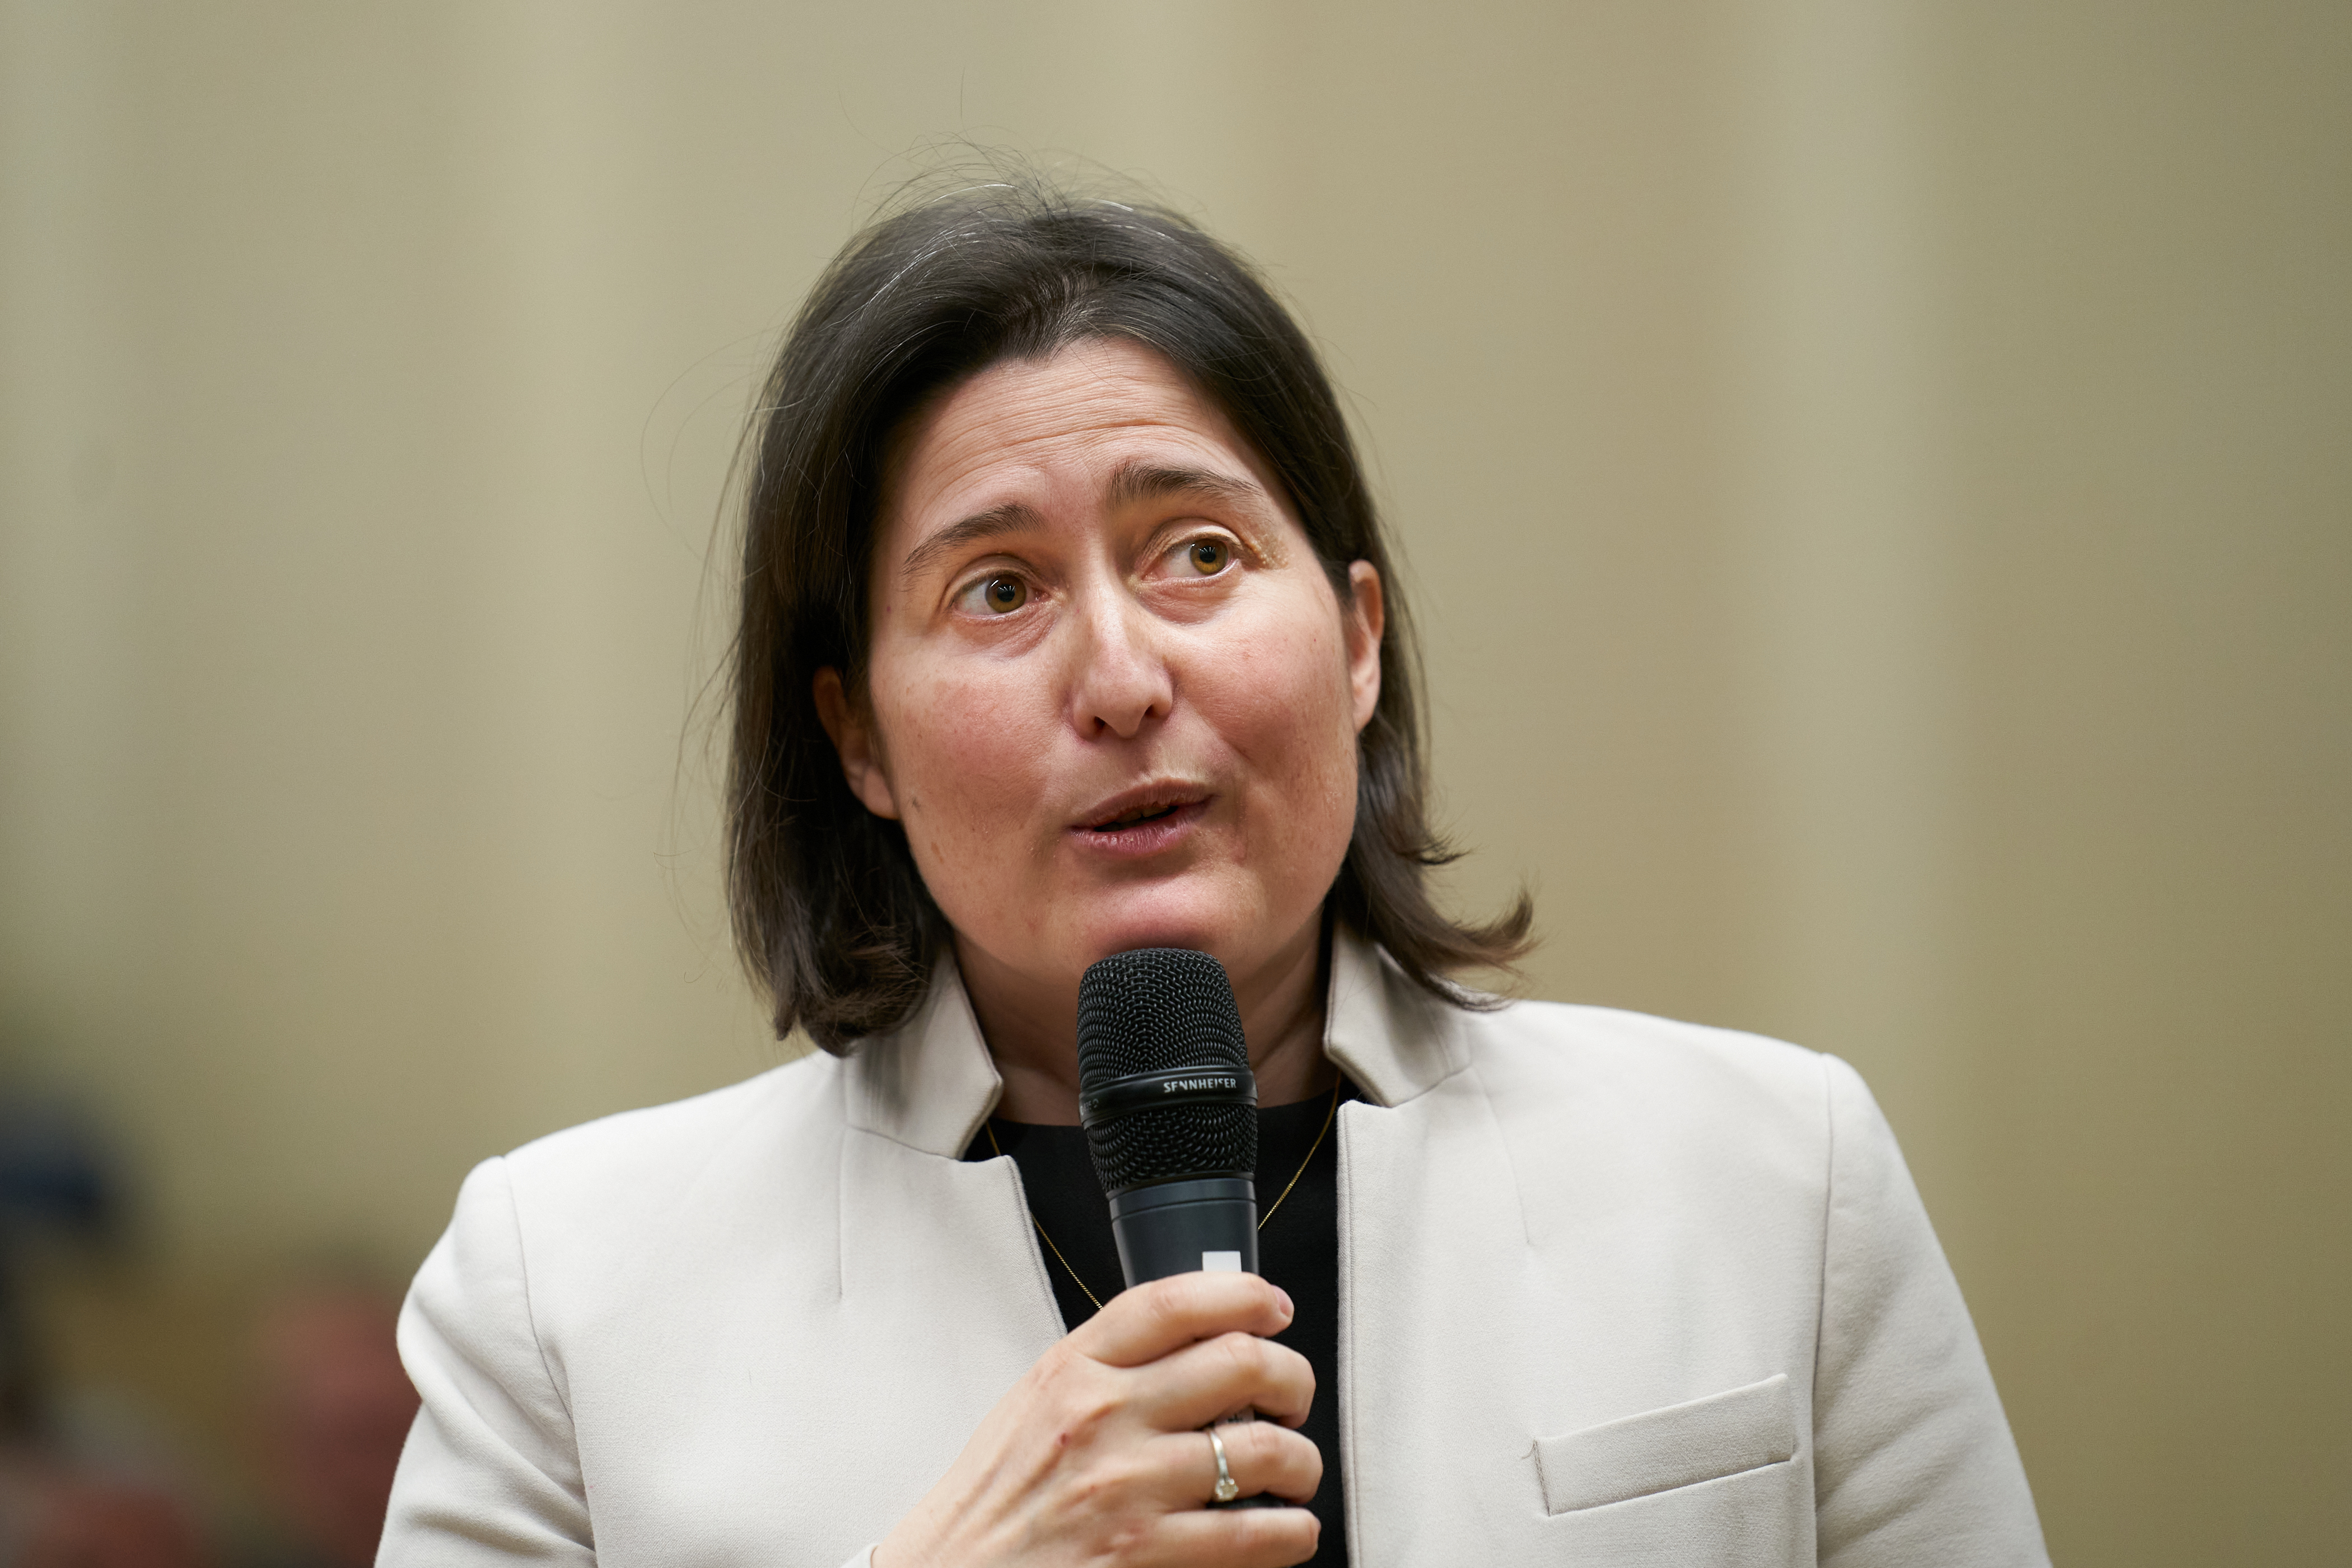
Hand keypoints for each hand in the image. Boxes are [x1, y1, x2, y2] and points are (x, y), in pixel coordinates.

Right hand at [874, 1271, 1321, 1566]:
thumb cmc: (994, 1504)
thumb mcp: (1033, 1407)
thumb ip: (1103, 1370)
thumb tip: (1193, 1346)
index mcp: (1073, 1369)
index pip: (1174, 1301)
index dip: (1243, 1294)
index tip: (1273, 1308)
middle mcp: (1104, 1416)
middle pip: (1241, 1363)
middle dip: (1292, 1378)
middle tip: (1293, 1399)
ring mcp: (1128, 1485)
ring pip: (1265, 1449)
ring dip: (1302, 1462)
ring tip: (1295, 1473)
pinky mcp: (1146, 1552)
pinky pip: (1256, 1534)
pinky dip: (1291, 1532)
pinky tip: (1287, 1530)